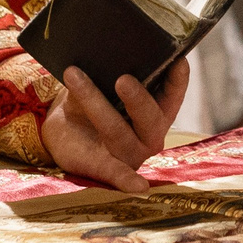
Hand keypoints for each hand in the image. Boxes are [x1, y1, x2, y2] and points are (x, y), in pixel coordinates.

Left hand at [41, 60, 187, 192]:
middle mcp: (150, 134)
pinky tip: (138, 187)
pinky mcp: (105, 167)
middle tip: (123, 79)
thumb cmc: (92, 98)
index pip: (173, 93)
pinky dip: (127, 180)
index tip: (178, 61)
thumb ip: (107, 71)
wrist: (64, 126)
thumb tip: (102, 55)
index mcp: (156, 109)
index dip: (178, 80)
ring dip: (96, 104)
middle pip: (150, 118)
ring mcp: (130, 153)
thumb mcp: (100, 80)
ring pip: (117, 132)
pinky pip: (116, 175)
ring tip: (75, 77)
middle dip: (138, 99)